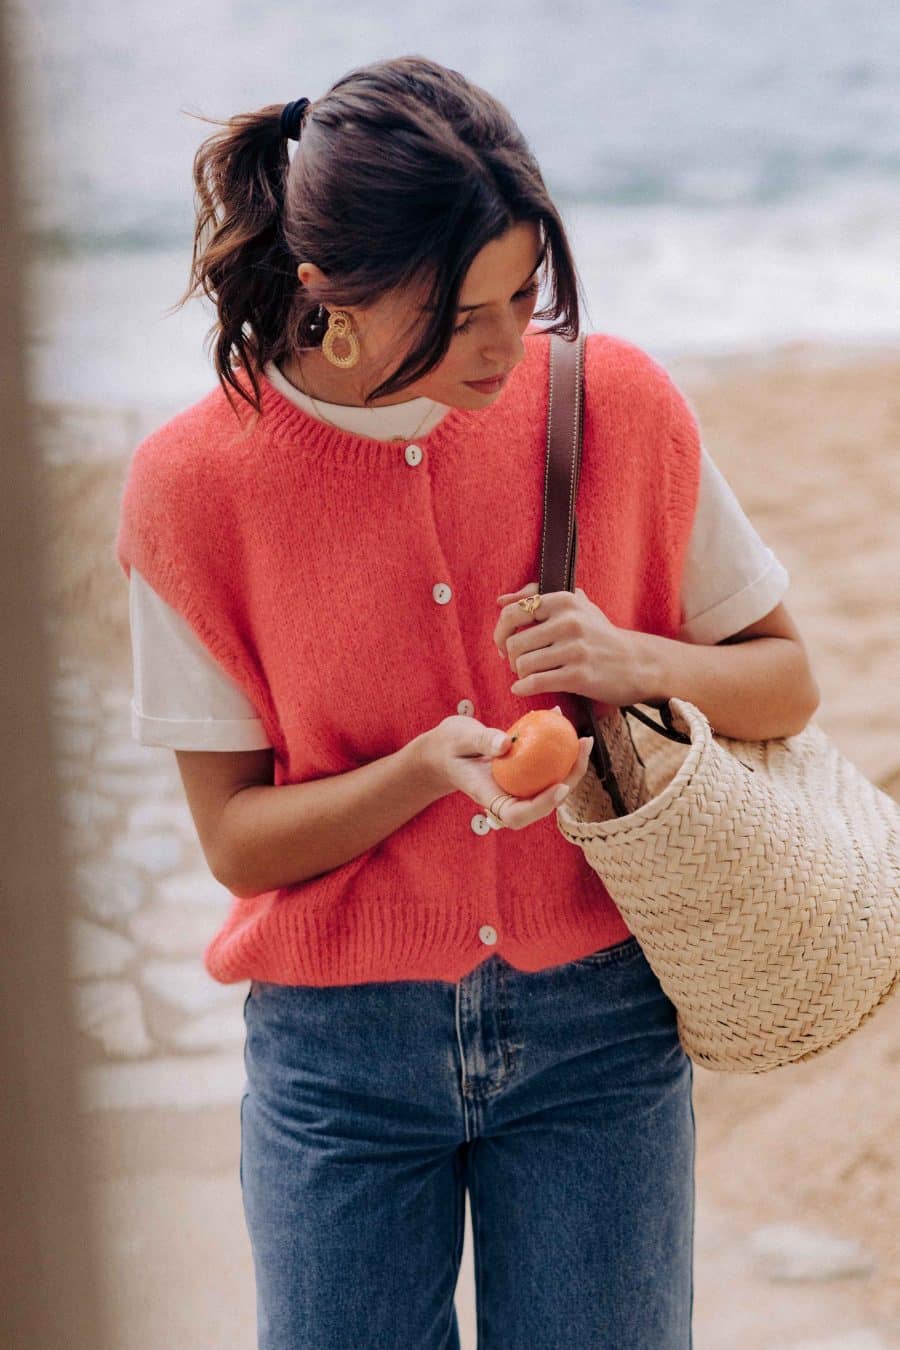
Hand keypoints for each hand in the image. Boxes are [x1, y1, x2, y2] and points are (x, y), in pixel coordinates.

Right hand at [415, 712, 594, 830]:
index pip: (517, 815)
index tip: (559, 787)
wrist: (446, 749)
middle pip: (543, 803)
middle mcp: (507, 797)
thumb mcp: (459, 738)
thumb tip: (506, 744)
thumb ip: (481, 740)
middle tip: (582, 751)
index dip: (541, 807)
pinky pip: (546, 768)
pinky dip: (560, 751)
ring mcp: (517, 787)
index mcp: (488, 797)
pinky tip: (565, 724)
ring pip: (550, 786)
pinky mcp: (524, 774)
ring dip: (571, 767)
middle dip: (569, 782)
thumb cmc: (448, 746)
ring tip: (584, 740)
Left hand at [494, 581, 650, 709]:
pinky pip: (535, 683)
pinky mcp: (579, 676)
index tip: (504, 644)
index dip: (500, 632)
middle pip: (514, 643)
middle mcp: (569, 622)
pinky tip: (523, 689)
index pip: (513, 613)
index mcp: (564, 600)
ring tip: (530, 675)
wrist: (637, 663)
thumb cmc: (600, 635)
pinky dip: (522, 688)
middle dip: (511, 658)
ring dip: (520, 674)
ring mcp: (575, 649)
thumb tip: (500, 601)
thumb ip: (538, 597)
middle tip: (520, 664)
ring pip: (522, 665)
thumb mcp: (576, 606)